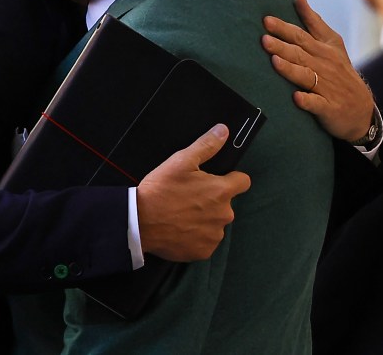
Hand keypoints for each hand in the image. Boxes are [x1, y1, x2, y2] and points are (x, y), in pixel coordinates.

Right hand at [136, 124, 251, 261]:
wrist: (139, 222)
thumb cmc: (161, 189)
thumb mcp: (181, 161)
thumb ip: (206, 145)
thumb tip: (224, 130)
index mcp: (221, 191)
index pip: (243, 182)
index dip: (231, 178)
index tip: (215, 180)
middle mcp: (224, 215)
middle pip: (226, 204)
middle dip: (213, 200)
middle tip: (189, 197)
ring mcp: (214, 236)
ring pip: (215, 223)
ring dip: (205, 219)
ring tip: (182, 214)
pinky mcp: (203, 252)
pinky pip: (205, 241)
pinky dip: (196, 236)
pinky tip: (180, 229)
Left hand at [262, 0, 374, 142]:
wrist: (362, 109)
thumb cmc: (341, 72)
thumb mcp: (332, 44)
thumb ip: (314, 23)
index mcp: (324, 50)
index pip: (301, 36)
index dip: (284, 28)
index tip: (266, 20)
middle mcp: (324, 66)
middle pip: (300, 54)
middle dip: (282, 46)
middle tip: (263, 40)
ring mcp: (327, 88)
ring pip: (306, 76)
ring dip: (290, 69)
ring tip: (275, 62)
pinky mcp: (329, 108)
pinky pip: (317, 104)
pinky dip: (307, 101)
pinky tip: (296, 98)